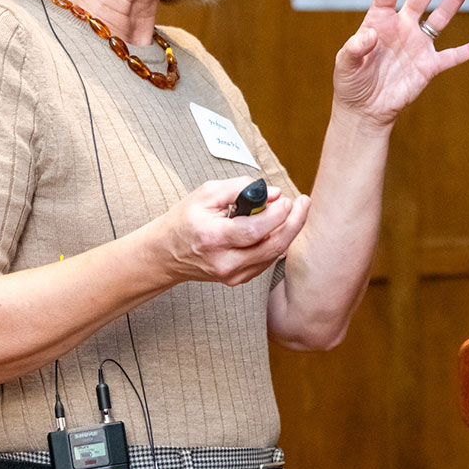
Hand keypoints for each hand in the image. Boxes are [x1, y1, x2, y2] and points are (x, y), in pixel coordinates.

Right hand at [153, 177, 311, 285]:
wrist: (166, 254)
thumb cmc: (185, 220)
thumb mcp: (206, 194)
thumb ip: (240, 188)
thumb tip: (273, 194)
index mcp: (213, 238)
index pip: (255, 230)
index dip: (277, 214)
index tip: (287, 199)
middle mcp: (224, 261)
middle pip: (272, 246)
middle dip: (294, 222)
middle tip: (303, 203)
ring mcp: (231, 275)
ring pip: (273, 254)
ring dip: (289, 231)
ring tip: (295, 211)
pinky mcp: (237, 280)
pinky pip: (267, 261)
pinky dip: (277, 243)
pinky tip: (281, 227)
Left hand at [333, 0, 468, 125]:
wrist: (365, 109)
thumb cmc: (350, 82)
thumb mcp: (345, 65)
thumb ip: (354, 48)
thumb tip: (368, 35)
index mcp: (379, 22)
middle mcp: (402, 27)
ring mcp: (418, 45)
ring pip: (440, 17)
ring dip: (454, 0)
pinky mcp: (429, 66)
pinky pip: (453, 56)